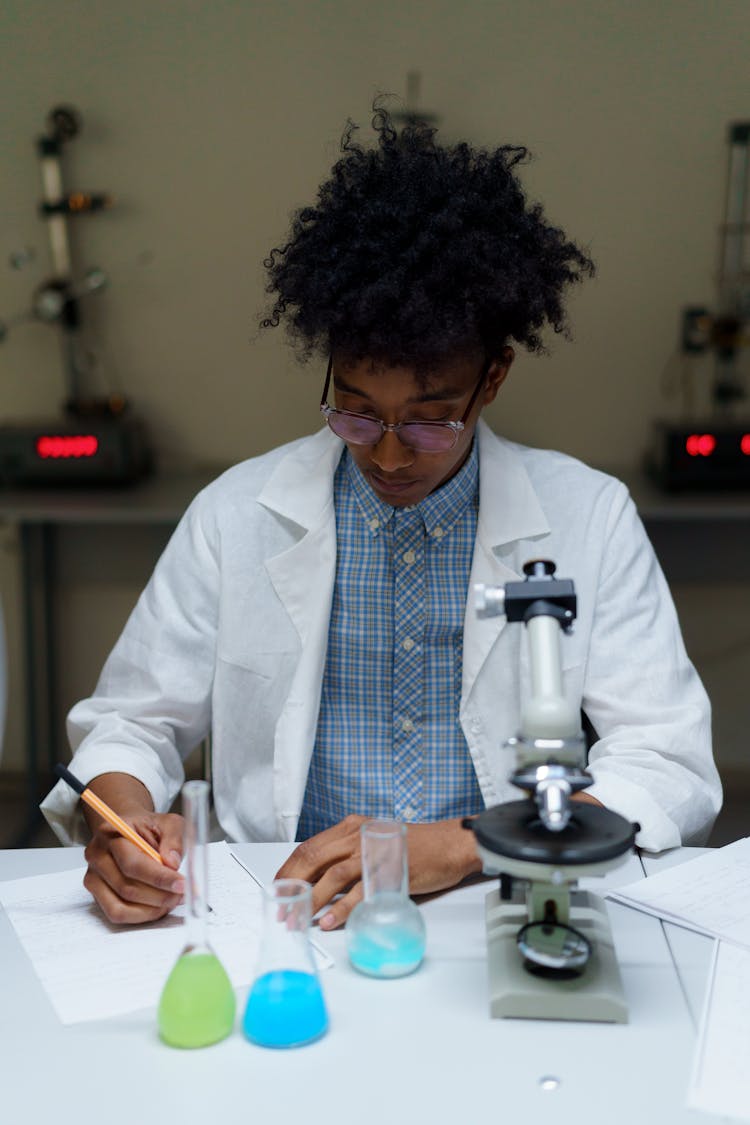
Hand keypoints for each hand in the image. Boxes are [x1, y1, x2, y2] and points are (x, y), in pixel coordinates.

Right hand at [83, 810, 185, 924]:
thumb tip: (172, 863)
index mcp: (112, 832)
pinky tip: (158, 906)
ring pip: (121, 906)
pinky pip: (116, 913)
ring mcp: (94, 876)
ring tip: (172, 901)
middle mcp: (97, 855)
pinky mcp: (96, 893)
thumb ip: (174, 839)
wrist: (130, 830)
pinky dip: (141, 915)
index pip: (133, 863)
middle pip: (126, 887)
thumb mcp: (168, 823)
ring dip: (151, 909)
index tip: (181, 884)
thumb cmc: (148, 827)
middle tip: (182, 895)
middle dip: (159, 896)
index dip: (159, 878)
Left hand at [275, 815, 482, 930]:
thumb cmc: (413, 846)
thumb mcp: (373, 842)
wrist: (449, 844)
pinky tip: (330, 922)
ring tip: (300, 920)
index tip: (278, 889)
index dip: (289, 870)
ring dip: (313, 900)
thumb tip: (321, 880)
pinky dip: (342, 909)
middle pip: (314, 858)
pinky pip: (359, 892)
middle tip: (282, 909)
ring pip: (333, 875)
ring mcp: (373, 853)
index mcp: (351, 827)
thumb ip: (349, 854)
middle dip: (293, 885)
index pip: (309, 847)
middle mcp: (358, 836)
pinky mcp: (389, 872)